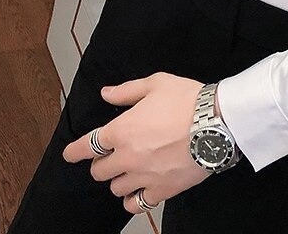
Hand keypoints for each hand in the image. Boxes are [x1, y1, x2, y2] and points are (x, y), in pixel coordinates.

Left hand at [62, 72, 210, 214]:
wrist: (216, 123)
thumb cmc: (188, 100)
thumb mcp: (157, 83)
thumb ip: (128, 91)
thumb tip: (106, 94)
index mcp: (121, 130)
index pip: (87, 146)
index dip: (74, 151)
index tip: (70, 154)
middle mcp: (126, 157)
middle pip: (99, 171)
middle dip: (103, 162)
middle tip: (113, 155)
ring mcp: (143, 176)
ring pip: (116, 188)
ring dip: (119, 179)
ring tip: (131, 170)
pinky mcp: (161, 190)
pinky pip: (136, 204)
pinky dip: (134, 199)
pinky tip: (139, 192)